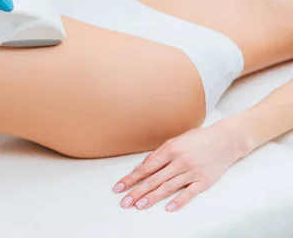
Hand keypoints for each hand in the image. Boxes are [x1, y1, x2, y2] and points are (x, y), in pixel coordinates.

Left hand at [111, 121, 250, 211]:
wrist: (227, 140)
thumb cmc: (199, 139)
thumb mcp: (176, 140)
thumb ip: (159, 154)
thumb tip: (143, 167)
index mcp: (170, 150)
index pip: (146, 167)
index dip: (131, 178)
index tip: (119, 187)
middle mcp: (180, 161)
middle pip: (154, 179)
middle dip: (137, 191)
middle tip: (124, 202)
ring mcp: (192, 172)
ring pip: (168, 187)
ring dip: (152, 197)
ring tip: (139, 205)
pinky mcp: (205, 181)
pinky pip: (190, 193)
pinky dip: (179, 201)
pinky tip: (168, 208)